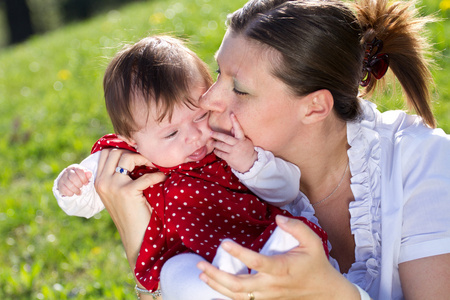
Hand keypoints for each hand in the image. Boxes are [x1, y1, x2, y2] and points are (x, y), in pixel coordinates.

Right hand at [57, 165, 91, 195]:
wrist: (69, 180)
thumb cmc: (79, 177)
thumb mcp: (84, 175)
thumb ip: (87, 174)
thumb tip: (90, 173)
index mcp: (74, 167)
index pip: (80, 171)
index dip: (84, 179)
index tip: (86, 183)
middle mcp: (67, 171)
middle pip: (73, 178)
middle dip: (79, 184)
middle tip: (81, 187)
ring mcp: (62, 178)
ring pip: (69, 185)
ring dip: (76, 190)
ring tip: (79, 192)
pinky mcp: (59, 185)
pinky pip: (65, 190)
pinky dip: (70, 193)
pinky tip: (73, 193)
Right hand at [94, 148, 166, 268]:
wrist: (136, 237)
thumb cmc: (132, 213)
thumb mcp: (120, 192)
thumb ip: (120, 175)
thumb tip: (134, 153)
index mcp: (98, 182)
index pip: (105, 153)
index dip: (122, 149)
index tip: (137, 155)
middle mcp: (102, 182)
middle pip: (115, 151)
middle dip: (133, 152)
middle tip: (148, 161)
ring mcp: (112, 186)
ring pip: (127, 157)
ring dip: (144, 159)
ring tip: (154, 167)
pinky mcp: (126, 192)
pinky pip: (145, 175)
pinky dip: (157, 175)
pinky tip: (163, 178)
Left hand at [197, 215, 359, 299]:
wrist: (325, 292)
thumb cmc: (316, 264)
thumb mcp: (312, 242)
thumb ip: (296, 227)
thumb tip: (277, 218)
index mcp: (281, 268)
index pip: (256, 262)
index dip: (239, 253)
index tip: (224, 243)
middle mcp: (271, 285)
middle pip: (239, 284)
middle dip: (217, 275)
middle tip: (201, 264)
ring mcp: (267, 296)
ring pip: (237, 296)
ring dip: (217, 286)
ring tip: (202, 275)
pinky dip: (226, 298)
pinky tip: (213, 293)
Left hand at [212, 113, 257, 172]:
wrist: (250, 164)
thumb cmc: (247, 150)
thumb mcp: (245, 142)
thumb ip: (238, 135)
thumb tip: (232, 128)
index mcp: (242, 139)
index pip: (238, 128)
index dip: (235, 121)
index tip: (232, 114)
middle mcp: (237, 144)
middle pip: (225, 138)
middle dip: (216, 135)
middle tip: (210, 133)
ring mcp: (233, 152)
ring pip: (221, 146)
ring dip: (215, 144)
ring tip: (211, 142)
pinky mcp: (230, 158)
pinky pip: (220, 153)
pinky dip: (217, 151)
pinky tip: (216, 150)